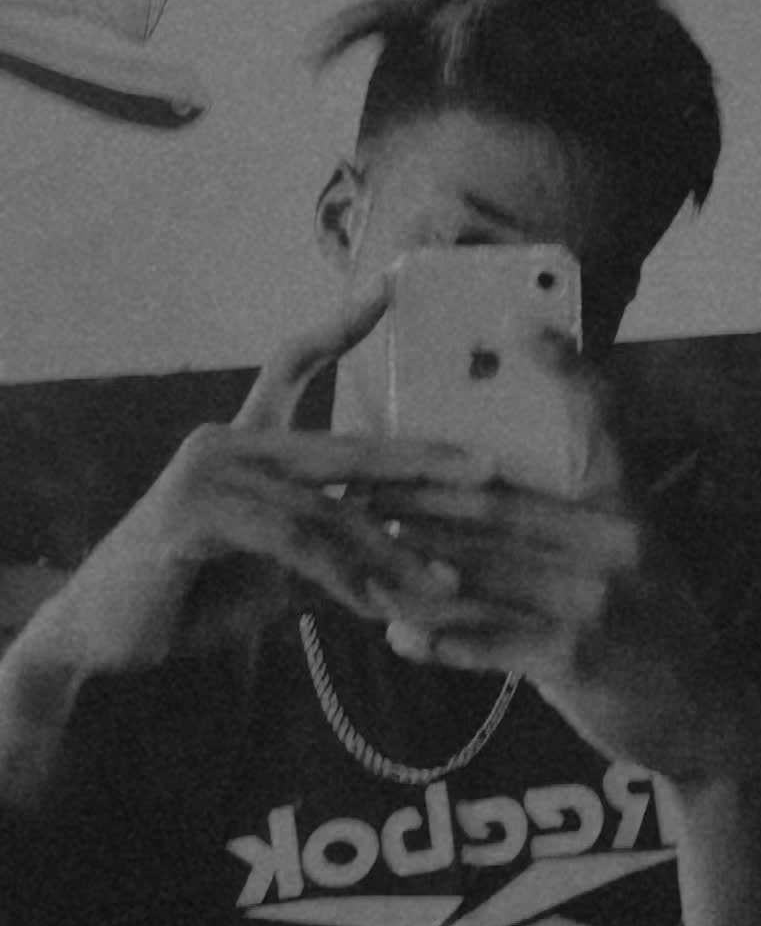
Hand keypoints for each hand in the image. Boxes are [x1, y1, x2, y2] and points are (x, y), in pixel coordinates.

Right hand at [24, 279, 490, 676]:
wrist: (106, 637)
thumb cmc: (189, 597)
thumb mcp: (274, 570)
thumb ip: (330, 551)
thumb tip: (407, 554)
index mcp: (246, 443)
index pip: (292, 367)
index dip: (339, 328)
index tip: (388, 288)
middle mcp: (227, 443)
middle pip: (343, 446)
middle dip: (423, 460)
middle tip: (488, 470)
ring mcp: (208, 471)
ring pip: (327, 510)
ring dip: (392, 556)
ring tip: (448, 586)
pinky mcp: (194, 511)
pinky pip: (292, 541)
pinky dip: (342, 578)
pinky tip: (379, 607)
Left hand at [360, 343, 724, 776]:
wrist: (706, 717)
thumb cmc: (651, 631)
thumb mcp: (633, 559)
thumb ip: (571, 527)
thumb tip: (480, 497)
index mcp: (629, 507)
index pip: (599, 423)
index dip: (564, 371)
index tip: (521, 323)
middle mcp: (617, 541)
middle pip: (499, 501)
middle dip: (419, 491)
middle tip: (359, 478)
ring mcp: (598, 598)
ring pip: (482, 569)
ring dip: (412, 563)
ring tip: (356, 552)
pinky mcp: (578, 656)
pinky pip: (490, 639)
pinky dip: (441, 638)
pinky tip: (399, 633)